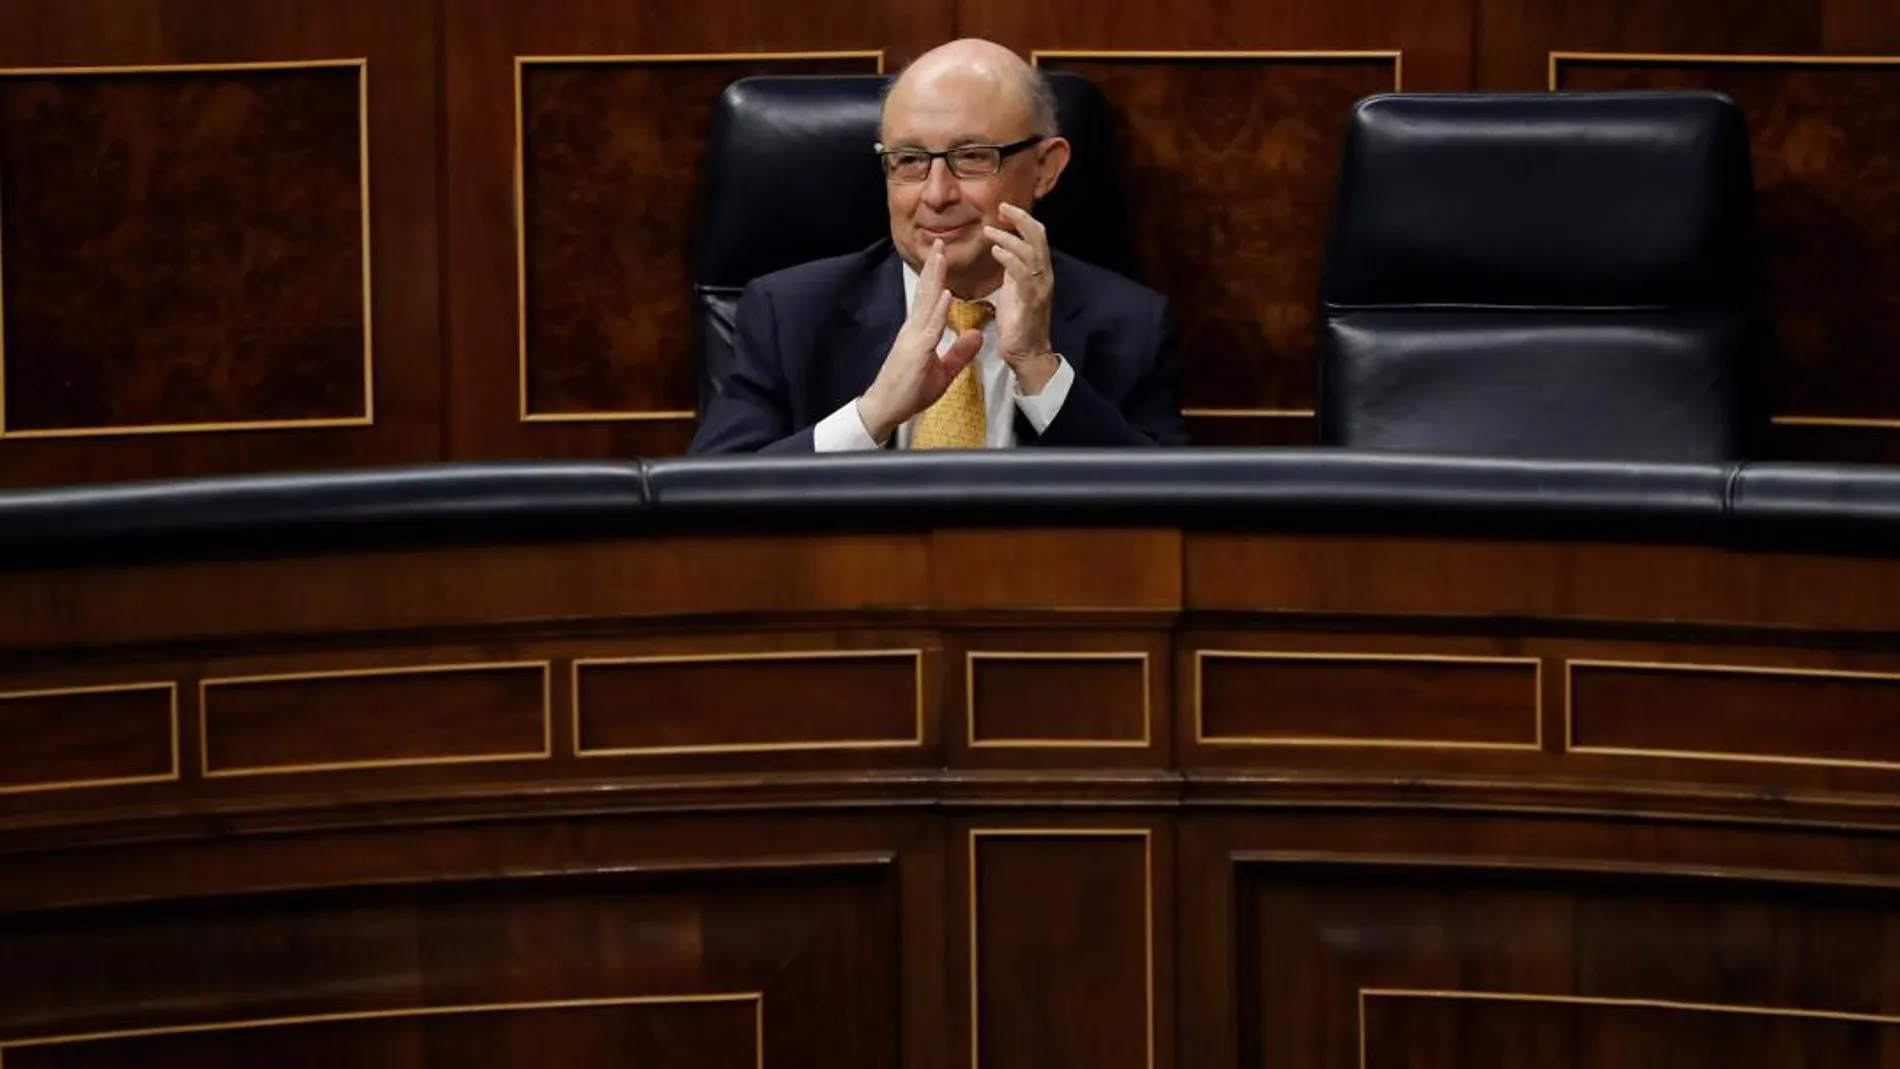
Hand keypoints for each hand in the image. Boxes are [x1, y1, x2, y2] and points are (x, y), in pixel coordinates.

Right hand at [858, 240, 984, 441]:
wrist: (885, 408)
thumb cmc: (909, 391)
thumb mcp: (943, 372)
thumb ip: (959, 353)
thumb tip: (977, 335)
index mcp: (919, 332)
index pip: (930, 299)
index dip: (937, 277)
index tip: (943, 256)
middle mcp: (914, 329)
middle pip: (926, 293)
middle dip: (934, 268)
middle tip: (940, 243)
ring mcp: (913, 338)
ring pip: (926, 303)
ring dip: (935, 279)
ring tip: (941, 257)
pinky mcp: (916, 351)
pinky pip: (930, 327)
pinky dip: (939, 310)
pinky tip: (947, 295)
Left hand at [984, 202, 1059, 394]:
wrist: (1027, 355)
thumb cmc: (1019, 324)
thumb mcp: (1015, 289)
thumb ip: (1013, 269)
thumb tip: (1003, 249)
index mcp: (1039, 272)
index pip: (1037, 236)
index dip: (1023, 220)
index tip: (1004, 208)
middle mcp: (1043, 276)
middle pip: (1038, 237)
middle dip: (1021, 219)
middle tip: (1002, 207)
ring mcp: (1039, 288)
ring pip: (1030, 252)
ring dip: (1009, 237)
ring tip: (989, 230)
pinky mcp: (1030, 302)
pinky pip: (1022, 274)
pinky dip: (1009, 259)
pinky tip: (995, 250)